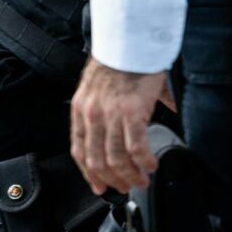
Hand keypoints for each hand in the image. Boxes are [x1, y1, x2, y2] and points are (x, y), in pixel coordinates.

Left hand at [70, 58, 165, 194]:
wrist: (131, 44)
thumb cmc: (121, 62)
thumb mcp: (101, 88)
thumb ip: (111, 110)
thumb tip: (132, 126)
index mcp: (81, 110)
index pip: (79, 150)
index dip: (89, 174)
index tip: (99, 186)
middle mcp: (92, 115)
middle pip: (97, 160)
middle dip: (112, 180)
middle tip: (126, 187)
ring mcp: (111, 115)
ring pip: (116, 158)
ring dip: (130, 175)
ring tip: (142, 180)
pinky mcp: (132, 113)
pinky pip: (136, 148)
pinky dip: (144, 162)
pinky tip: (152, 165)